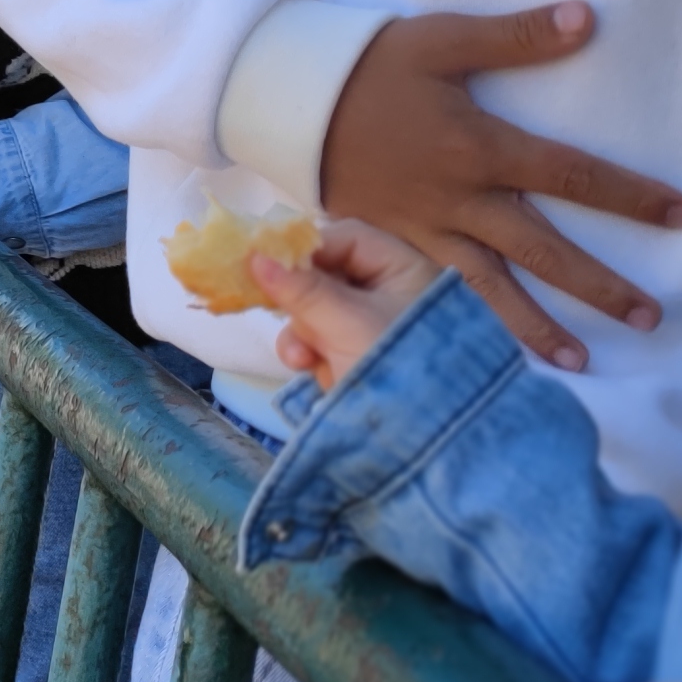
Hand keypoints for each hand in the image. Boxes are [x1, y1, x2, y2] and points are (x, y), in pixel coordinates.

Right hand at [250, 219, 440, 391]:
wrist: (427, 443)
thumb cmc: (395, 369)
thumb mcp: (347, 324)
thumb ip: (301, 289)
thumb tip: (253, 255)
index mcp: (405, 270)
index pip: (347, 239)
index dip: (305, 248)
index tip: (264, 262)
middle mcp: (392, 293)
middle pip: (327, 275)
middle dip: (302, 302)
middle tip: (275, 309)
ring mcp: (375, 327)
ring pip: (318, 311)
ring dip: (304, 334)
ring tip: (304, 360)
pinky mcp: (360, 357)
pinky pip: (322, 341)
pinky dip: (313, 355)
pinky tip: (315, 371)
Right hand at [319, 3, 681, 371]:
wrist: (290, 104)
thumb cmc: (370, 67)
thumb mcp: (441, 39)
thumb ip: (516, 36)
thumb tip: (588, 20)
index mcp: (480, 148)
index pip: (571, 175)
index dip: (629, 196)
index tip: (681, 216)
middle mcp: (462, 199)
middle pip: (543, 250)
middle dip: (599, 286)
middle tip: (653, 318)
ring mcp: (429, 228)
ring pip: (493, 288)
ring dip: (539, 327)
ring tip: (583, 363)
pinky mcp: (401, 241)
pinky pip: (445, 292)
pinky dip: (475, 324)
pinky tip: (497, 350)